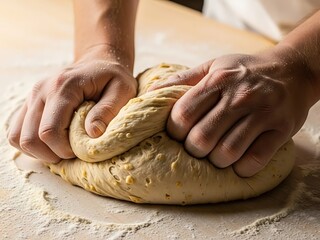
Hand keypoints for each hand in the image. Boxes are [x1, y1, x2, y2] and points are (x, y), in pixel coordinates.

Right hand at [7, 46, 136, 163]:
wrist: (98, 61)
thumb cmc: (113, 77)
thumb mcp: (122, 90)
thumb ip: (108, 110)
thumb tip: (92, 133)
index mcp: (63, 86)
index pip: (49, 130)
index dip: (63, 149)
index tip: (80, 150)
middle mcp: (41, 90)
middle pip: (30, 138)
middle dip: (51, 154)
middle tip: (72, 152)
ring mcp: (32, 96)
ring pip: (18, 137)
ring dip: (39, 152)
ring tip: (62, 148)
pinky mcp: (29, 103)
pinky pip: (17, 131)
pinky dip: (31, 144)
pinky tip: (51, 143)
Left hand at [150, 47, 313, 176]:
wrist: (293, 70)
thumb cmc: (245, 71)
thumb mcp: (213, 66)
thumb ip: (182, 79)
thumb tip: (149, 94)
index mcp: (218, 80)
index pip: (183, 114)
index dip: (174, 131)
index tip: (178, 134)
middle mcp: (240, 97)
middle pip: (201, 138)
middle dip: (193, 150)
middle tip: (196, 146)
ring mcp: (262, 114)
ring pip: (226, 153)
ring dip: (216, 161)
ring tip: (216, 154)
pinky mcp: (281, 130)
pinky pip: (254, 161)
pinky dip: (242, 168)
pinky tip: (238, 161)